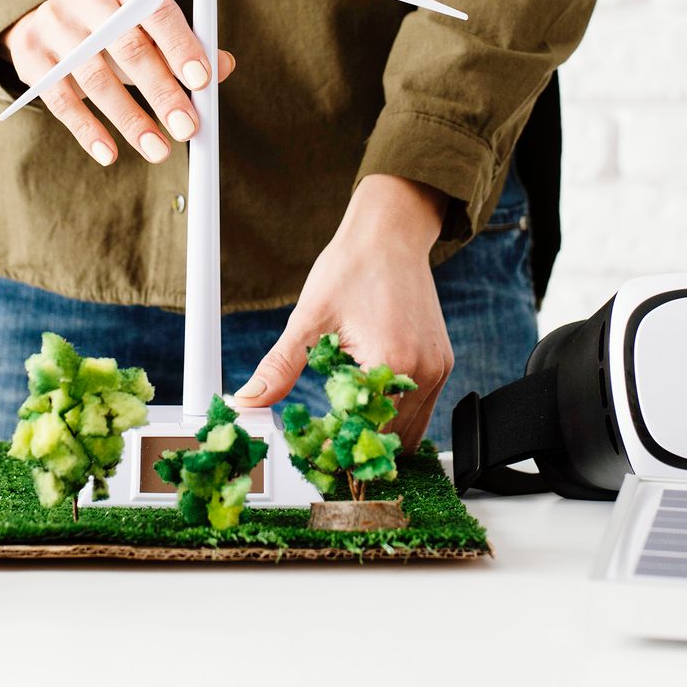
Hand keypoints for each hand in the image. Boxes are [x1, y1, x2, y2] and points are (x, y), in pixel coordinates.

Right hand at [0, 0, 232, 165]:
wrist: (44, 22)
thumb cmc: (111, 27)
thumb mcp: (147, 28)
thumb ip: (184, 45)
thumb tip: (224, 66)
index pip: (156, 9)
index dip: (181, 46)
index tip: (202, 82)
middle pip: (127, 46)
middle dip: (161, 92)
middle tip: (186, 127)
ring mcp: (53, 23)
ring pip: (95, 77)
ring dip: (130, 119)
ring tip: (157, 149)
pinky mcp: (31, 56)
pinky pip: (61, 99)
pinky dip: (87, 130)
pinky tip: (109, 153)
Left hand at [232, 175, 452, 450]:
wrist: (390, 233)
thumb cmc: (352, 267)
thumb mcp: (308, 319)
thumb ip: (279, 367)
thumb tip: (246, 400)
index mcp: (391, 362)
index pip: (362, 431)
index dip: (335, 448)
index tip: (312, 452)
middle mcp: (423, 370)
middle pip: (390, 440)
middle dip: (357, 447)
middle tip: (323, 446)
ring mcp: (437, 369)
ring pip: (410, 433)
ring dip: (377, 435)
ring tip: (342, 426)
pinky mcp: (441, 363)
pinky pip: (420, 410)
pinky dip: (393, 417)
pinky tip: (364, 403)